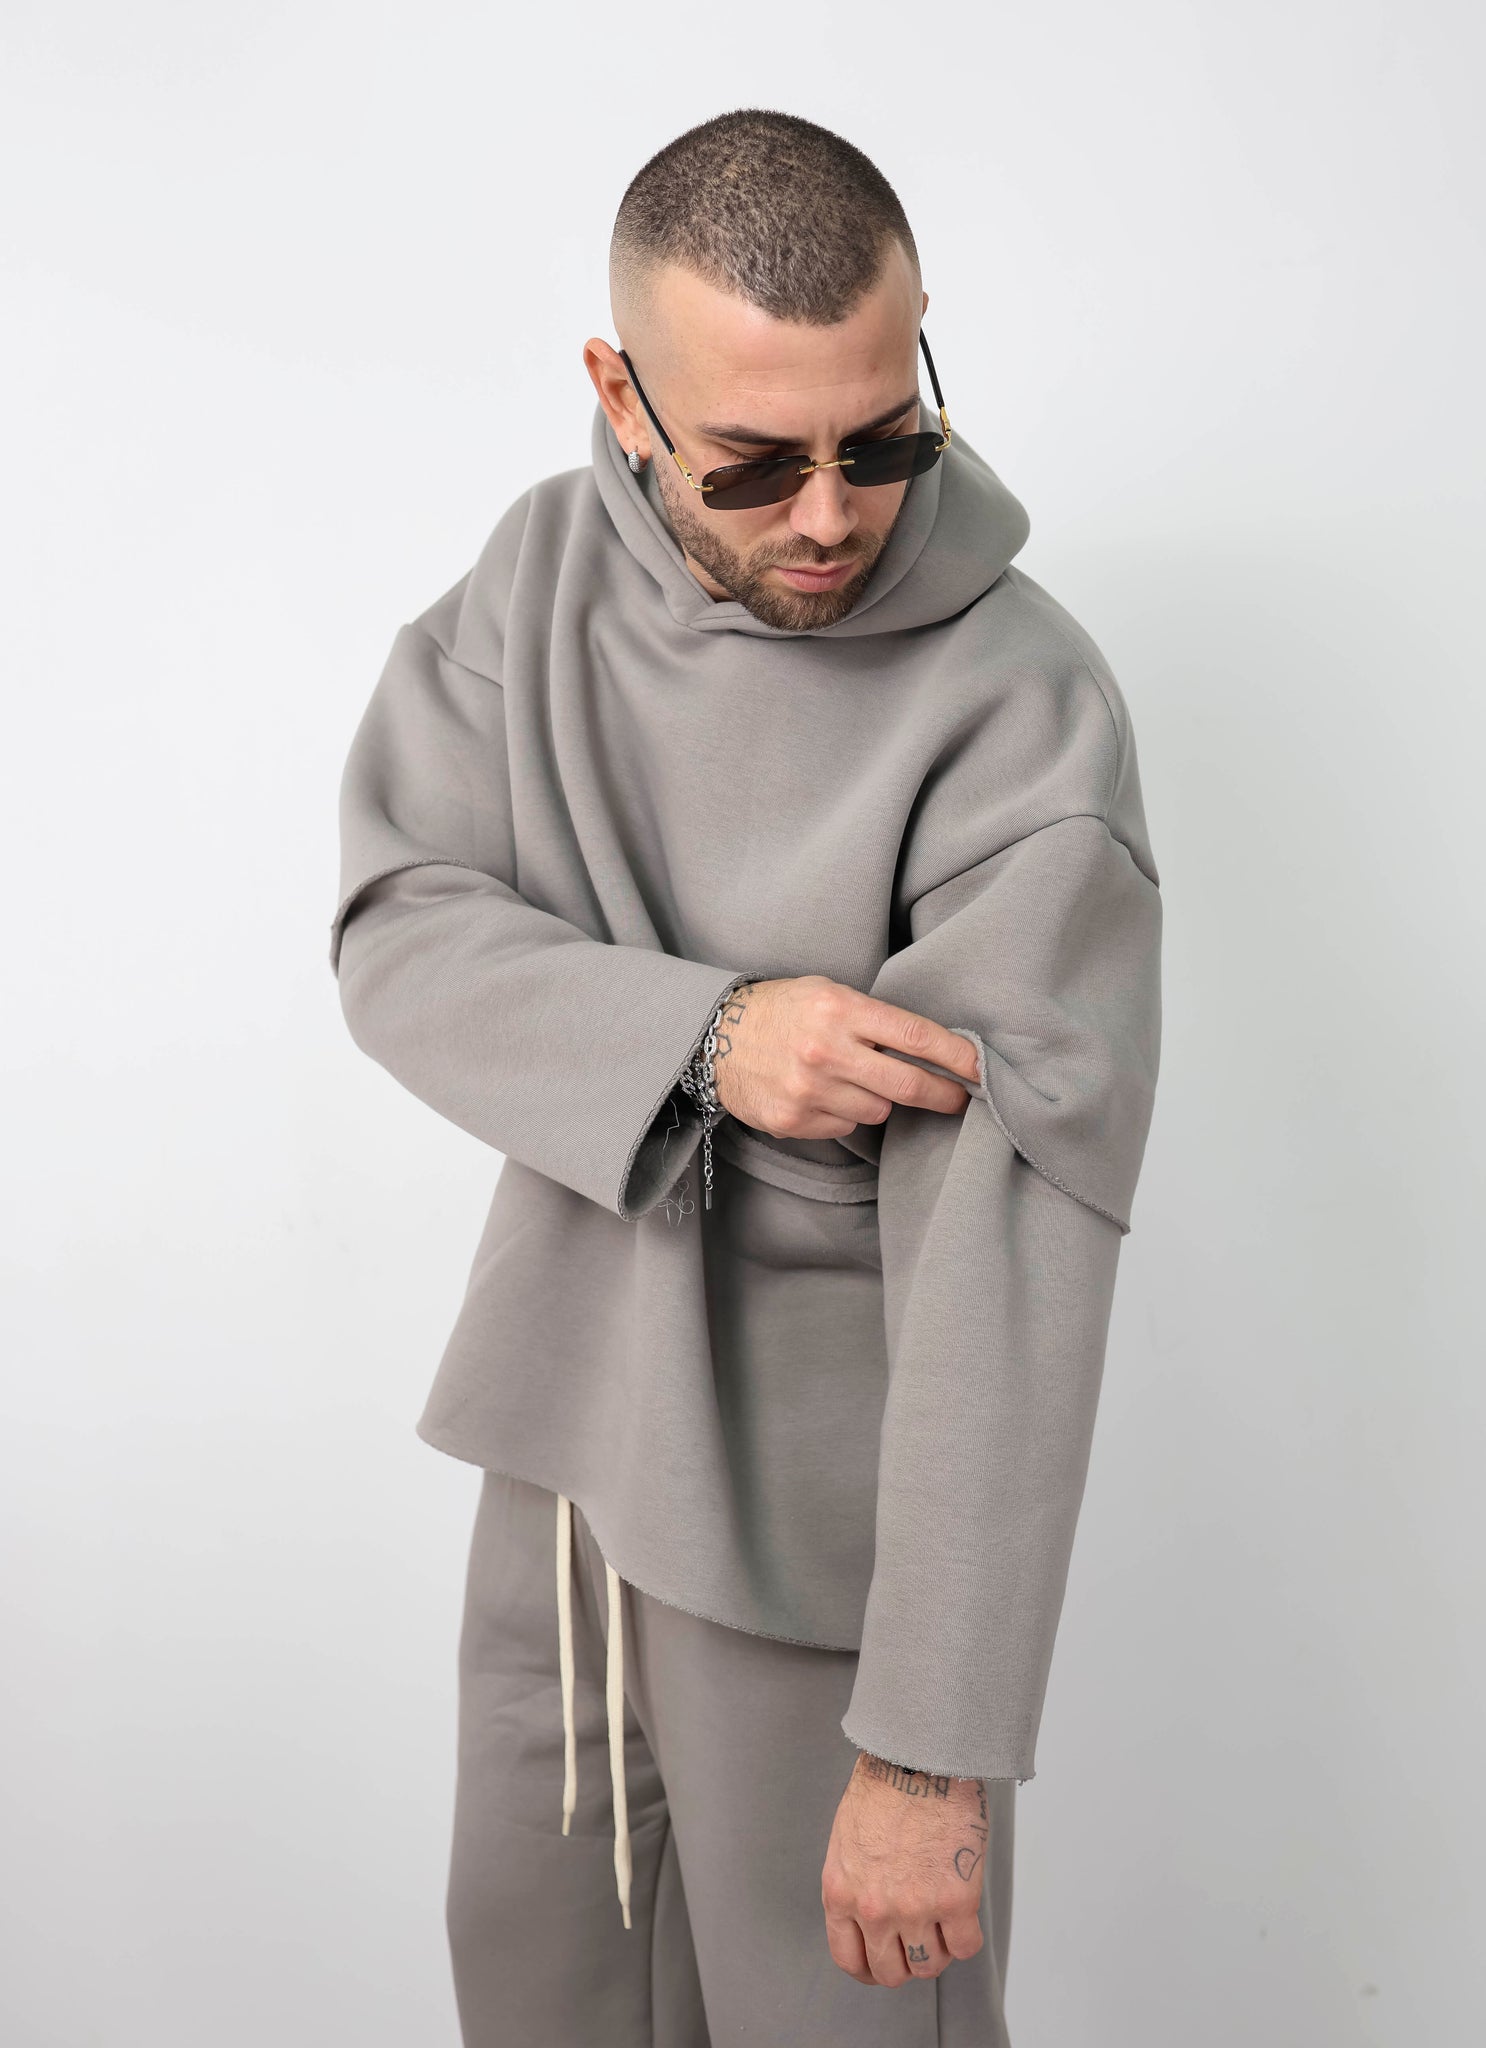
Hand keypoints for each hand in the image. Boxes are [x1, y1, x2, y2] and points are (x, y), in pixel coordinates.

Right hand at [710, 976, 979, 1139]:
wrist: (713, 1037)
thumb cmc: (781, 1010)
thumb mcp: (827, 994)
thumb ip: (874, 1020)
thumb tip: (931, 1052)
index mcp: (839, 1010)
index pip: (916, 1036)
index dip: (957, 1057)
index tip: (981, 1070)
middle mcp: (826, 1051)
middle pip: (907, 1085)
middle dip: (943, 1095)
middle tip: (959, 1099)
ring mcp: (808, 1090)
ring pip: (877, 1110)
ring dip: (877, 1098)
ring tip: (850, 1078)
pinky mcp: (793, 1120)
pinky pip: (844, 1126)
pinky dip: (842, 1113)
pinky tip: (820, 1093)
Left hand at [821, 1753, 988, 1985]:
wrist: (918, 1755)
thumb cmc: (884, 1787)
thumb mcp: (847, 1840)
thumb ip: (854, 1884)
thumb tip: (869, 1916)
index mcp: (841, 1892)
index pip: (849, 1959)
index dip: (869, 1968)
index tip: (883, 1961)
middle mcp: (874, 1909)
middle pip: (891, 1972)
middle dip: (905, 1960)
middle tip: (918, 1938)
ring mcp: (915, 1908)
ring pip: (930, 1966)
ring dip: (937, 1949)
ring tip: (941, 1920)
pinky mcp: (955, 1900)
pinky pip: (965, 1946)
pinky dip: (965, 1936)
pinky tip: (962, 1911)